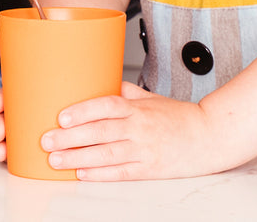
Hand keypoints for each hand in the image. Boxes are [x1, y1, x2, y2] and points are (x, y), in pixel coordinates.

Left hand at [0, 81, 224, 180]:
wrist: (208, 136)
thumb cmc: (179, 116)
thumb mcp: (151, 98)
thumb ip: (125, 92)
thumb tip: (100, 81)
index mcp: (137, 107)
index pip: (106, 105)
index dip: (83, 110)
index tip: (61, 115)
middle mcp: (138, 127)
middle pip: (100, 131)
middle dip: (70, 137)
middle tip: (47, 140)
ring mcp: (143, 150)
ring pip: (105, 154)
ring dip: (78, 158)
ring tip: (56, 160)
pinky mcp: (148, 169)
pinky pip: (120, 173)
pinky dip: (100, 174)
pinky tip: (82, 174)